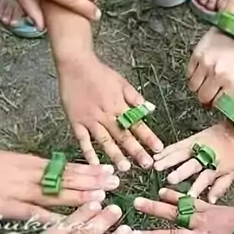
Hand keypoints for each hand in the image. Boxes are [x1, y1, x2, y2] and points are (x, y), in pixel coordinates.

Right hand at [0, 143, 119, 221]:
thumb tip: (50, 177)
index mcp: (32, 164)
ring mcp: (20, 191)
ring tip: (103, 197)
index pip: (67, 167)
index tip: (109, 171)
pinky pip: (35, 213)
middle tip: (116, 183)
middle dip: (93, 182)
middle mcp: (31, 175)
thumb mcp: (10, 164)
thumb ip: (30, 172)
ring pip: (56, 193)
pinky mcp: (7, 206)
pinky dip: (52, 217)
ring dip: (80, 196)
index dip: (89, 170)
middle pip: (68, 178)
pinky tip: (70, 222)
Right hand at [58, 54, 163, 170]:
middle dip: (136, 151)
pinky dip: (89, 152)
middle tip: (146, 164)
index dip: (148, 137)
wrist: (75, 65)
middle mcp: (106, 114)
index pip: (137, 124)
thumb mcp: (122, 82)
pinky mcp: (77, 122)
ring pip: (105, 140)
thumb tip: (150, 109)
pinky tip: (95, 163)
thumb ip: (135, 98)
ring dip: (115, 155)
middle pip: (123, 135)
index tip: (158, 148)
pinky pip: (83, 140)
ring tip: (125, 168)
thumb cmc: (99, 72)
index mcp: (119, 104)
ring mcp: (91, 120)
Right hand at [153, 122, 233, 202]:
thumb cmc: (232, 156)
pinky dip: (166, 150)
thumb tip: (210, 201)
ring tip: (156, 167)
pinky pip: (177, 145)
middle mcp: (205, 156)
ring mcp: (197, 146)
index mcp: (216, 167)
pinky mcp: (191, 139)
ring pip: (181, 153)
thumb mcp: (231, 173)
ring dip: (168, 160)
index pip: (206, 178)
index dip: (198, 186)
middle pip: (192, 164)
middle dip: (181, 172)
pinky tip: (156, 156)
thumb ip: (220, 188)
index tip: (189, 195)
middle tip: (170, 179)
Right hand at [186, 28, 233, 106]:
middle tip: (206, 95)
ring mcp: (206, 65)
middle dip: (204, 99)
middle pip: (203, 97)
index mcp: (232, 82)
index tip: (212, 104)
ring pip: (193, 87)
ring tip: (202, 83)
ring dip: (196, 88)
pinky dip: (192, 76)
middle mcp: (218, 75)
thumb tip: (215, 101)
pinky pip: (189, 74)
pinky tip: (198, 73)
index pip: (217, 103)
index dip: (214, 105)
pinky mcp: (196, 56)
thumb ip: (228, 89)